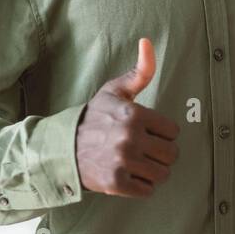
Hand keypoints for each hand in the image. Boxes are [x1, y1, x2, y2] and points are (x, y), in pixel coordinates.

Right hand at [75, 38, 179, 197]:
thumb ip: (139, 72)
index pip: (173, 131)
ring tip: (136, 164)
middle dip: (160, 154)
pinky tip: (128, 176)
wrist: (61, 148)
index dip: (162, 133)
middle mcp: (130, 138)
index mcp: (134, 114)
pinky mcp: (115, 183)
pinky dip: (141, 187)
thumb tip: (147, 42)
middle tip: (143, 151)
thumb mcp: (115, 92)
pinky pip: (148, 191)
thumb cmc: (94, 118)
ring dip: (153, 172)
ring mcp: (122, 161)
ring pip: (163, 174)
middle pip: (171, 154)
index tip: (146, 133)